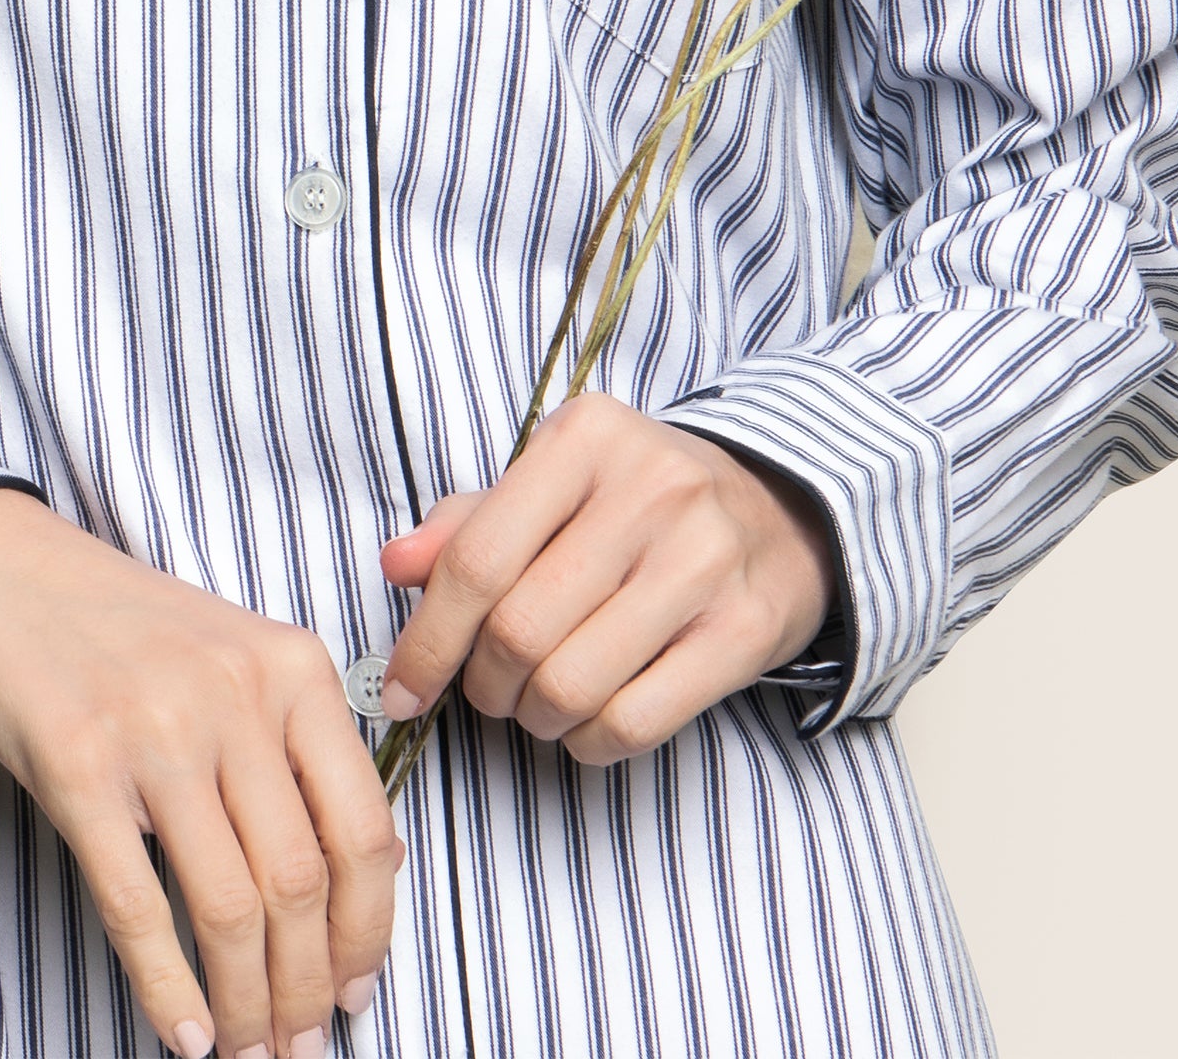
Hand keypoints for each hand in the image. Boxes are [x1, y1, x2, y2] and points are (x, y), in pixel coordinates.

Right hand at [0, 488, 403, 1058]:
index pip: (365, 828)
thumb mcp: (234, 656)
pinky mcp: (78, 768)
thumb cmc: (121, 625)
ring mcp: (156, 730)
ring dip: (247, 1005)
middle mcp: (235, 694)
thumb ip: (294, 746)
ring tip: (248, 1052)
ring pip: (229, 908)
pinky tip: (185, 1032)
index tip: (355, 989)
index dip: (368, 931)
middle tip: (300, 1047)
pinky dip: (168, 988)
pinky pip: (137, 906)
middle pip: (300, 882)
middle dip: (306, 989)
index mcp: (292, 667)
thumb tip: (357, 879)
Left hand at [376, 396, 833, 766]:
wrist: (781, 512)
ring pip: (571, 684)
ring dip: (536, 717)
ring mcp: (704, 559)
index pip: (476, 558)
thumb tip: (396, 566)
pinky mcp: (745, 630)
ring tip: (540, 700)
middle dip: (484, 684)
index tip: (400, 692)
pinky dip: (590, 742)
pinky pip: (635, 723)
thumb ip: (469, 524)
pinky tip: (589, 721)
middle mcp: (650, 488)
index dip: (426, 641)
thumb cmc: (638, 502)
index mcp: (586, 436)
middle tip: (490, 689)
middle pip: (518, 630)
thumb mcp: (554, 485)